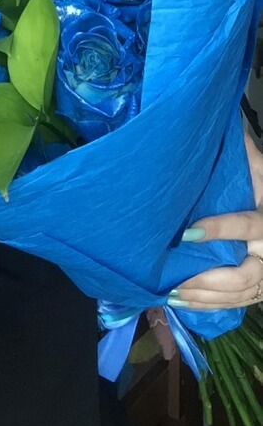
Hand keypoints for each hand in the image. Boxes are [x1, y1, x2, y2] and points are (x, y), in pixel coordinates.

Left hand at [172, 135, 262, 309]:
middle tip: (177, 279)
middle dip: (210, 280)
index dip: (221, 230)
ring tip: (172, 293)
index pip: (248, 225)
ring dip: (204, 297)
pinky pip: (235, 304)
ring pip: (240, 294)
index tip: (189, 232)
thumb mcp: (259, 166)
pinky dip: (208, 306)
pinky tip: (181, 302)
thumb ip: (242, 151)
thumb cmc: (262, 185)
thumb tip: (219, 119)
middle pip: (246, 275)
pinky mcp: (258, 289)